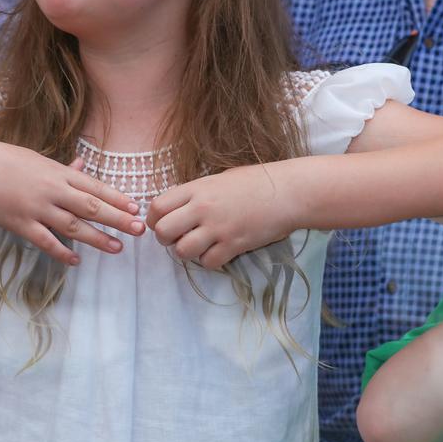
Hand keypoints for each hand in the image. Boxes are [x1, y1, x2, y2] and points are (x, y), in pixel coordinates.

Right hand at [0, 138, 143, 265]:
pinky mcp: (18, 223)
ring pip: (73, 226)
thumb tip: (81, 165)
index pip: (95, 186)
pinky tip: (76, 261)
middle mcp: (51, 189)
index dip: (117, 198)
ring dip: (97, 239)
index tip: (136, 207)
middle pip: (92, 206)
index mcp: (56, 172)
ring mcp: (35, 208)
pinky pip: (45, 241)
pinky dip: (62, 252)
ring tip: (117, 248)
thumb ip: (59, 168)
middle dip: (118, 219)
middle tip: (139, 229)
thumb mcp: (34, 159)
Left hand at [148, 162, 300, 270]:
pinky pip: (209, 262)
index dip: (154, 219)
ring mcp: (219, 228)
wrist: (289, 192)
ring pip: (182, 251)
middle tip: (179, 237)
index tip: (162, 222)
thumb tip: (178, 209)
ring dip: (188, 252)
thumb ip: (197, 193)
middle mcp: (203, 208)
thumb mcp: (221, 179)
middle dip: (166, 239)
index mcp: (197, 188)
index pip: (157, 207)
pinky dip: (210, 260)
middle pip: (163, 231)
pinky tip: (220, 250)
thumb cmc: (257, 181)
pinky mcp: (234, 244)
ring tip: (201, 245)